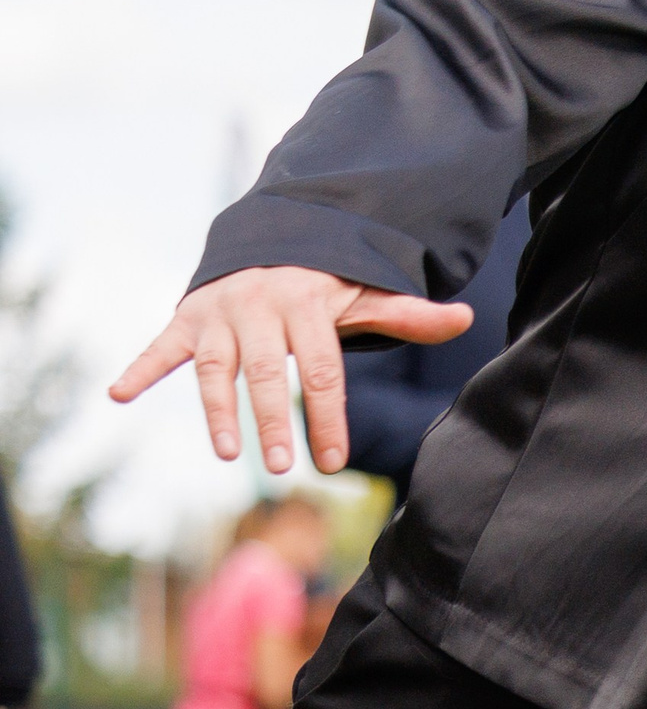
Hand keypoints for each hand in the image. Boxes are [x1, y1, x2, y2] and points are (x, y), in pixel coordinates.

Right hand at [110, 266, 473, 476]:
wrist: (267, 241)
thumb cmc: (323, 286)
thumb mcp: (364, 296)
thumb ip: (407, 313)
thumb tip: (465, 317)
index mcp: (307, 304)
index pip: (322, 369)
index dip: (329, 416)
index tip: (333, 461)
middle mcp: (259, 306)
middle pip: (267, 372)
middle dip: (274, 419)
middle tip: (282, 467)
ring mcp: (219, 312)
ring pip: (215, 366)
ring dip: (217, 410)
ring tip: (226, 454)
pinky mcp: (187, 318)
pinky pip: (160, 346)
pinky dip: (139, 369)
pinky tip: (118, 395)